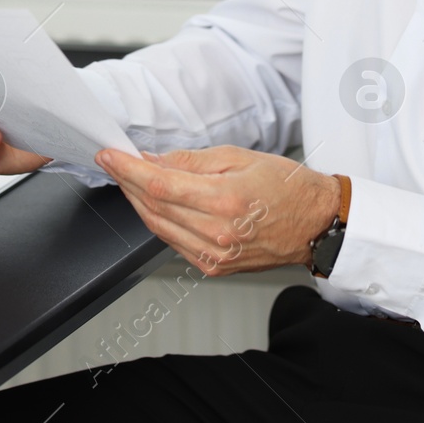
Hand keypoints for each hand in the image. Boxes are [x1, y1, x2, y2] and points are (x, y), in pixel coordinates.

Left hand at [97, 145, 340, 276]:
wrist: (315, 223)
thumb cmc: (286, 186)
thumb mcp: (239, 157)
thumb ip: (191, 160)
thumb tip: (153, 160)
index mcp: (224, 200)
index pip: (159, 184)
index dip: (127, 169)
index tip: (108, 155)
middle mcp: (217, 233)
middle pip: (153, 206)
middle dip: (127, 182)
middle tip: (115, 162)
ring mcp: (214, 255)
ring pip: (158, 227)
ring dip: (137, 202)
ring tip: (130, 179)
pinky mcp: (214, 267)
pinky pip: (173, 242)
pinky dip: (158, 221)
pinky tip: (154, 203)